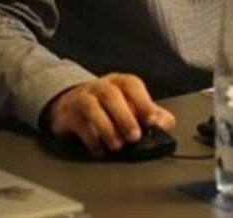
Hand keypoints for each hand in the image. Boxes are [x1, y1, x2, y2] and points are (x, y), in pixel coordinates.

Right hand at [41, 73, 175, 157]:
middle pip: (111, 95)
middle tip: (134, 137)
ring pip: (92, 107)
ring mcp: (83, 98)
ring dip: (106, 127)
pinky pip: (79, 124)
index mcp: (121, 82)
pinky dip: (91, 139)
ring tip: (117, 145)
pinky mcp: (69, 114)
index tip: (151, 120)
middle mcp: (101, 86)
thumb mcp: (133, 106)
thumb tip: (163, 126)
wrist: (72, 105)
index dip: (143, 101)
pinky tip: (100, 150)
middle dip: (125, 117)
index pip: (133, 84)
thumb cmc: (110, 106)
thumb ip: (153, 115)